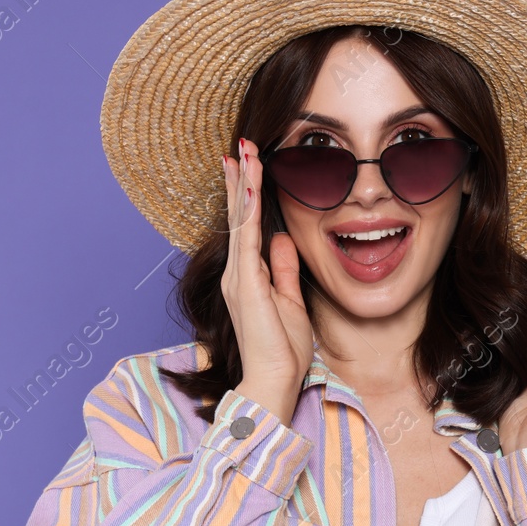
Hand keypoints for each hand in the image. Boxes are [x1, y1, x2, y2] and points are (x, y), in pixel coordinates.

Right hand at [222, 137, 312, 423]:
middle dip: (239, 178)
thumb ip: (283, 268)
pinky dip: (248, 208)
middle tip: (241, 145)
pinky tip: (250, 184)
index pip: (245, 225)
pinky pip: (246, 236)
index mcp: (247, 276)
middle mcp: (237, 272)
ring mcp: (239, 276)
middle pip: (237, 215)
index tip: (248, 165)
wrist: (274, 380)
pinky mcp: (246, 283)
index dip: (246, 194)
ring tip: (243, 152)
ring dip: (242, 183)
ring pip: (239, 219)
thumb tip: (281, 239)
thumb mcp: (289, 299)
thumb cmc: (282, 350)